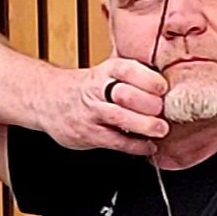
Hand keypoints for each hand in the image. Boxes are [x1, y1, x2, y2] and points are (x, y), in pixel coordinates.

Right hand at [51, 53, 167, 151]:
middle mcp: (97, 89)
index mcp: (105, 71)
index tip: (163, 87)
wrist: (48, 100)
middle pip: (124, 94)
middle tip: (166, 111)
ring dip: (143, 125)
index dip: (147, 78)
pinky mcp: (88, 133)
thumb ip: (131, 75)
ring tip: (161, 130)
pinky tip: (148, 146)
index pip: (127, 69)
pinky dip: (135, 145)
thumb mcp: (104, 73)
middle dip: (148, 103)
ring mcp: (91, 112)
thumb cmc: (85, 88)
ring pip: (118, 117)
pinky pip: (114, 141)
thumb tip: (168, 78)